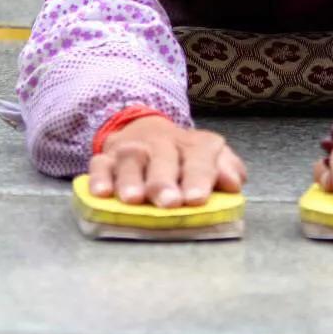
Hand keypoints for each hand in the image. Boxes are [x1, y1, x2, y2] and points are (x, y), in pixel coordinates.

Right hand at [87, 116, 244, 208]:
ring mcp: (132, 149)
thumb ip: (227, 169)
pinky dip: (99, 178)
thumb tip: (233, 183)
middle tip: (169, 202)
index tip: (197, 199)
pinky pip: (99, 165)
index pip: (199, 159)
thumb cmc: (184, 157)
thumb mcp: (211, 158)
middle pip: (163, 160)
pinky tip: (102, 193)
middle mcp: (162, 144)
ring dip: (131, 180)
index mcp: (194, 145)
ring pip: (131, 160)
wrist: (145, 130)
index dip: (199, 178)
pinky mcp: (106, 158)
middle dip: (164, 182)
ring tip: (134, 199)